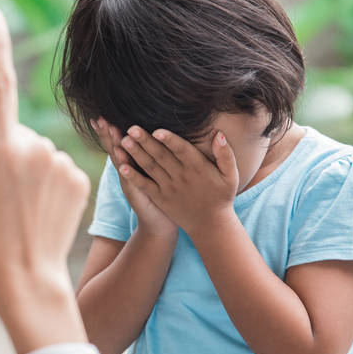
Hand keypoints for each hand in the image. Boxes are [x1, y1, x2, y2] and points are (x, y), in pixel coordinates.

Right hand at [0, 9, 89, 353]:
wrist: (27, 275)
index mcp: (3, 147)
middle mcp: (37, 147)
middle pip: (16, 135)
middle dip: (8, 156)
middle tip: (1, 199)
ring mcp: (63, 163)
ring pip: (40, 155)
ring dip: (30, 174)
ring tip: (24, 211)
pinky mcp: (81, 180)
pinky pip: (59, 171)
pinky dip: (51, 186)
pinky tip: (44, 213)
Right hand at [91, 118, 176, 239]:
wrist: (159, 225)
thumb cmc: (160, 196)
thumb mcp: (154, 172)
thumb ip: (152, 155)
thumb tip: (156, 133)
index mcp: (131, 164)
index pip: (118, 143)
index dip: (110, 130)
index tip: (103, 114)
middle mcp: (126, 171)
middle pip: (114, 148)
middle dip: (107, 133)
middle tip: (100, 117)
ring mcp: (129, 182)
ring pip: (120, 160)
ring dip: (114, 145)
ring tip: (109, 130)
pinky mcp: (137, 193)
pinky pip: (131, 179)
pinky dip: (125, 170)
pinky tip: (121, 161)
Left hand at [117, 126, 238, 237]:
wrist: (210, 225)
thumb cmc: (222, 196)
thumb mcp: (231, 175)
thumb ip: (226, 154)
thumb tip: (218, 134)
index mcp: (198, 168)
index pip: (182, 150)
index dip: (169, 139)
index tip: (157, 130)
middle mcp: (181, 176)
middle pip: (161, 156)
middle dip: (145, 141)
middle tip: (131, 128)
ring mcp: (169, 188)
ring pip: (150, 167)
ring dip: (136, 154)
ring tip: (123, 141)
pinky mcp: (160, 198)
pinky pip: (145, 185)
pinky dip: (133, 176)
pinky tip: (121, 167)